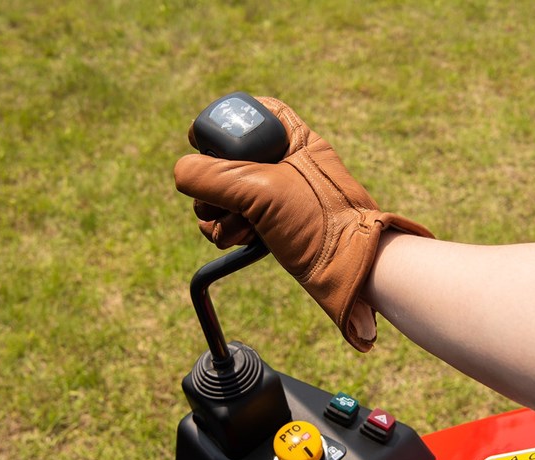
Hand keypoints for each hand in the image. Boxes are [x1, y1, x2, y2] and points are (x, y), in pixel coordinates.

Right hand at [174, 97, 432, 350]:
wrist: (353, 271)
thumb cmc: (321, 223)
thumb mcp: (262, 192)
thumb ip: (214, 176)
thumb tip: (181, 173)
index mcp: (290, 137)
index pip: (247, 113)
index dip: (221, 127)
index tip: (202, 143)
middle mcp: (280, 162)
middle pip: (223, 159)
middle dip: (215, 187)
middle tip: (229, 201)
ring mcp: (274, 195)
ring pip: (221, 194)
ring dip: (219, 214)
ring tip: (243, 228)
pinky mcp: (269, 225)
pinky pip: (230, 221)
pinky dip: (227, 232)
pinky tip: (244, 241)